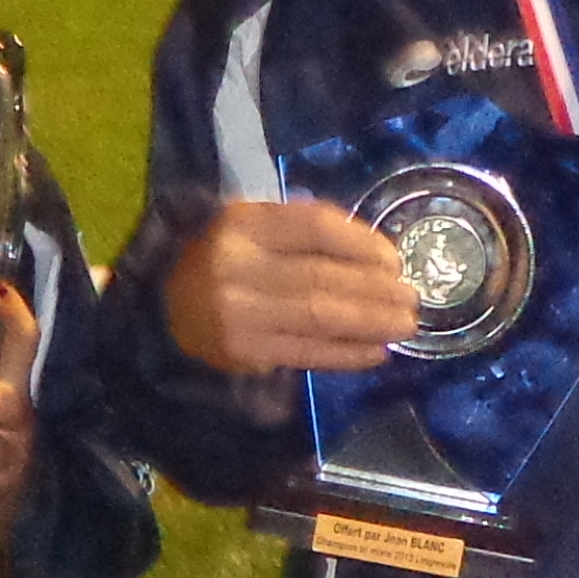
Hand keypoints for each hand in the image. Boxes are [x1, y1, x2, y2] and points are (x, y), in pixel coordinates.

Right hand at [163, 197, 418, 376]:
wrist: (167, 305)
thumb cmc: (225, 257)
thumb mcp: (255, 226)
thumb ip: (305, 230)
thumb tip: (377, 254)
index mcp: (244, 224)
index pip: (315, 227)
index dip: (362, 243)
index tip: (393, 260)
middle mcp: (238, 266)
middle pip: (323, 277)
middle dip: (376, 290)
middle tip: (411, 298)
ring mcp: (240, 313)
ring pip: (320, 317)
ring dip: (371, 322)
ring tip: (404, 324)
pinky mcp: (245, 352)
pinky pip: (308, 353)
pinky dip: (348, 354)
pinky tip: (377, 351)